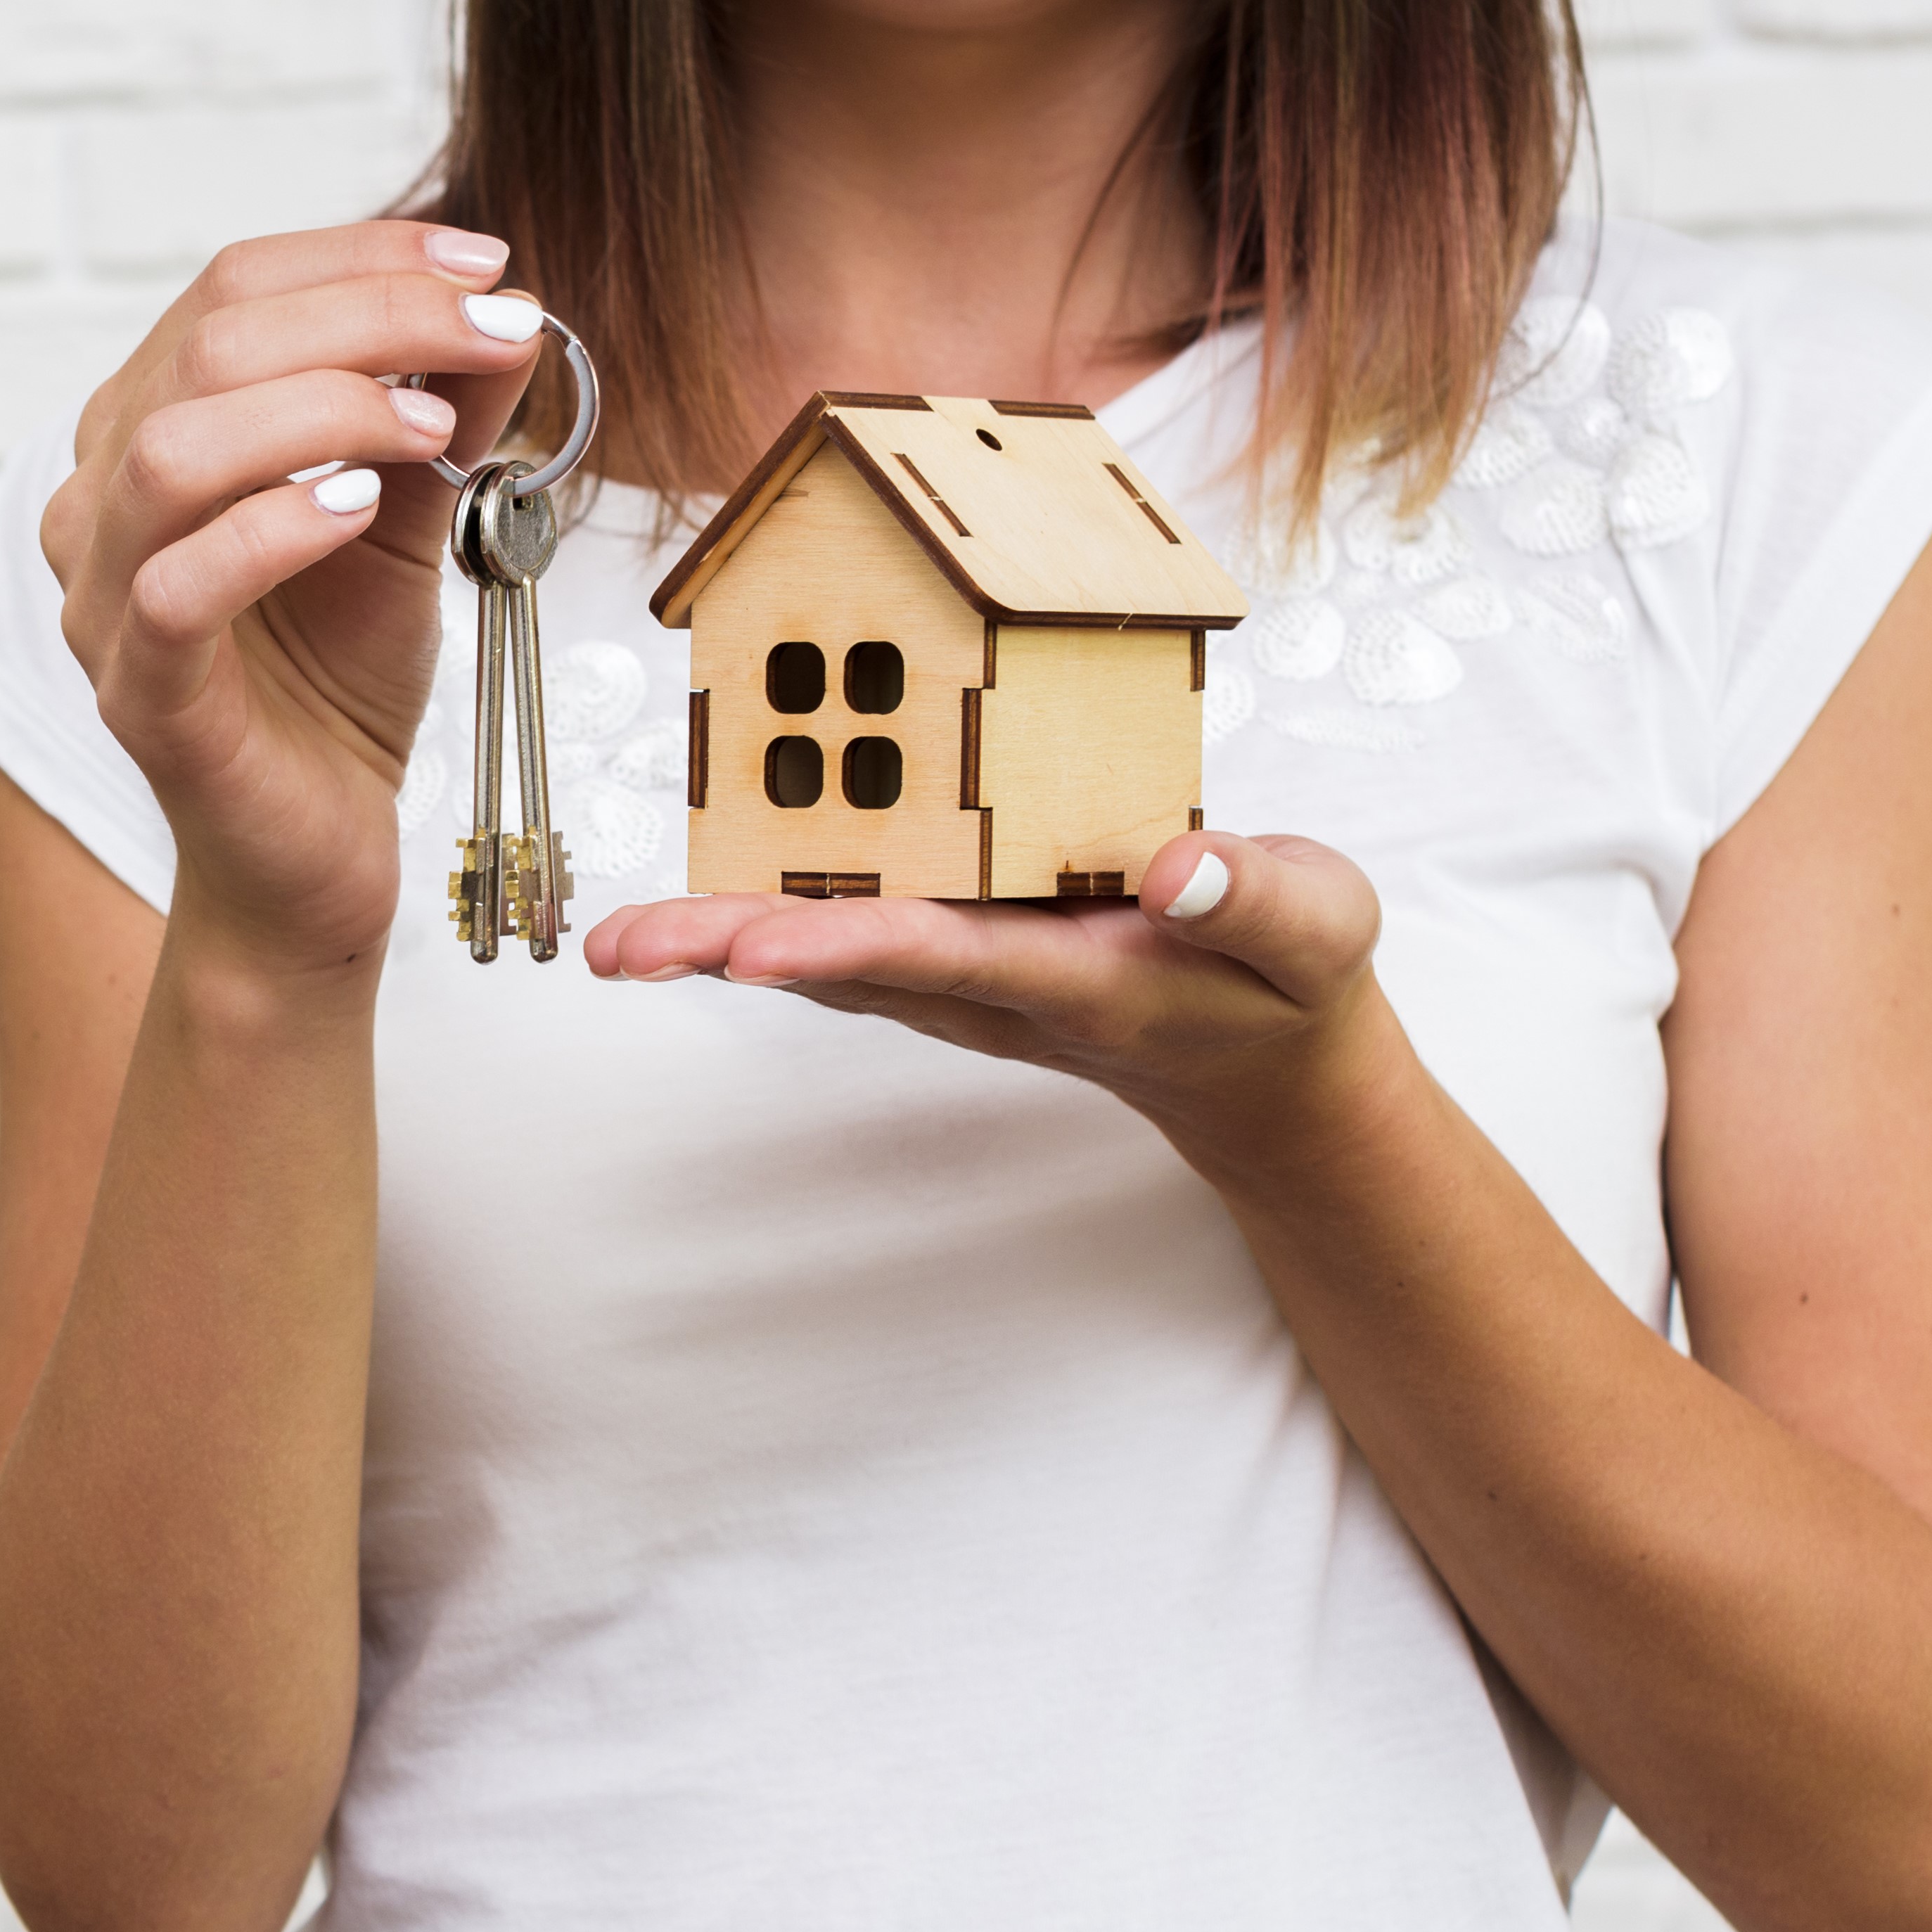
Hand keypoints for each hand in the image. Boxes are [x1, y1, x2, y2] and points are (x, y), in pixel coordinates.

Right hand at [42, 221, 560, 976]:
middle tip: (494, 332)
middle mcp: (97, 501)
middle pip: (207, 347)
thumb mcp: (401, 519)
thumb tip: (507, 306)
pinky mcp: (137, 694)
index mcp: (146, 433)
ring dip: (322, 408)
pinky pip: (177, 588)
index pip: (229, 291)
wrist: (313, 851)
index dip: (363, 258)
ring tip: (433, 428)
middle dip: (370, 317)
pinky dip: (273, 529)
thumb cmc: (336, 682)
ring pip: (170, 450)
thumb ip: (439, 415)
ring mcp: (101, 600)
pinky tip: (356, 511)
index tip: (488, 267)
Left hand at [576, 832, 1406, 1171]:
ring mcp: (965, 976)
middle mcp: (995, 986)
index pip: (949, 955)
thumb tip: (1179, 866)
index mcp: (1080, 977)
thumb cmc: (1292, 983)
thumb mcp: (1319, 930)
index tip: (754, 948)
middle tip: (618, 951)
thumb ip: (1257, 897)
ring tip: (611, 939)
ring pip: (828, 951)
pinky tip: (684, 902)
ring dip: (717, 943)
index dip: (848, 944)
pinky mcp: (952, 953)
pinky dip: (764, 911)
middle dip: (730, 953)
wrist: (1265, 1066)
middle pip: (848, 962)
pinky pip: (846, 926)